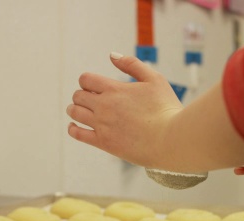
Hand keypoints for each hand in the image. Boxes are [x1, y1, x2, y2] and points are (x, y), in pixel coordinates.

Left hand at [66, 52, 183, 167]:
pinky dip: (72, 128)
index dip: (87, 81)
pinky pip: (77, 134)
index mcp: (114, 89)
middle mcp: (104, 106)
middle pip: (78, 95)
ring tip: (80, 111)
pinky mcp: (103, 143)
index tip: (94, 87)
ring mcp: (102, 125)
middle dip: (81, 95)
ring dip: (74, 109)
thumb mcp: (155, 79)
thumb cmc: (166, 109)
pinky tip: (74, 126)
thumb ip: (132, 64)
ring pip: (74, 113)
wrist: (170, 139)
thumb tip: (112, 55)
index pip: (85, 79)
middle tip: (89, 99)